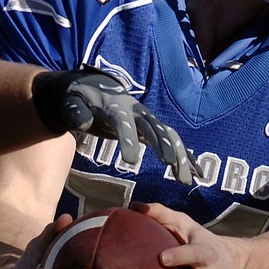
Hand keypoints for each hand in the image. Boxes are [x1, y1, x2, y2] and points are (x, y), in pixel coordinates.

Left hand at [31, 68, 196, 184]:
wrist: (92, 88)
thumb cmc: (78, 99)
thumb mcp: (71, 102)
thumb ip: (76, 113)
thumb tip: (84, 125)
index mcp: (115, 106)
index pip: (122, 122)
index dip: (128, 140)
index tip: (130, 161)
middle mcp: (136, 111)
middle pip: (153, 129)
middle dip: (164, 146)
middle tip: (171, 166)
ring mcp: (147, 119)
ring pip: (168, 136)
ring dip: (179, 156)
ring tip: (185, 179)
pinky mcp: (152, 128)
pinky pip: (172, 141)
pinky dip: (185, 155)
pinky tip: (197, 172)